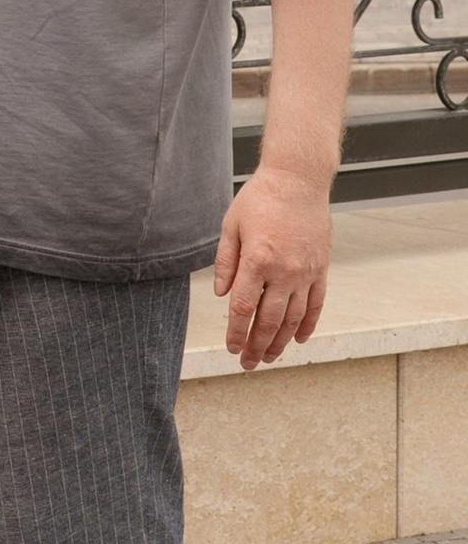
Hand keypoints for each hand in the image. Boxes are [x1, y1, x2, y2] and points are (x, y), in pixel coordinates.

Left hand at [210, 165, 332, 368]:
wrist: (298, 180)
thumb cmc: (260, 198)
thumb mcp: (231, 224)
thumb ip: (226, 262)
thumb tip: (222, 296)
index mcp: (257, 260)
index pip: (244, 308)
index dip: (236, 332)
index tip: (231, 347)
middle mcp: (284, 271)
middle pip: (269, 320)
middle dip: (256, 346)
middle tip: (248, 364)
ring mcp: (305, 272)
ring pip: (293, 318)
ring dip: (280, 342)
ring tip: (269, 358)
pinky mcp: (321, 269)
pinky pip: (316, 304)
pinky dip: (307, 325)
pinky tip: (297, 339)